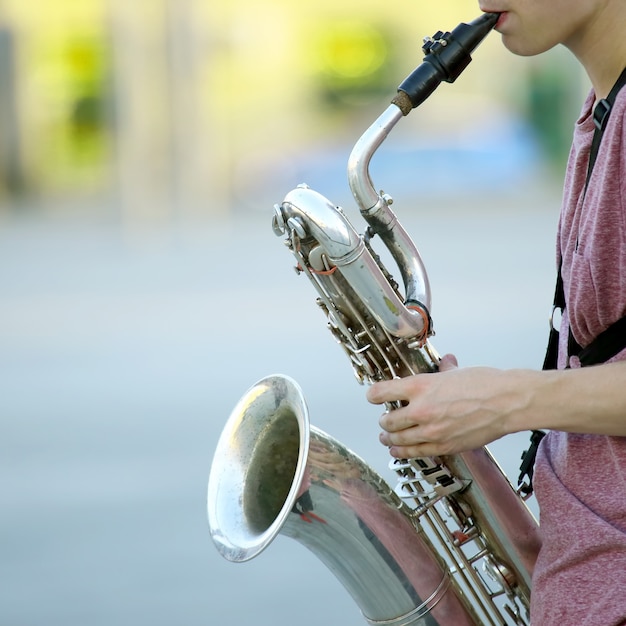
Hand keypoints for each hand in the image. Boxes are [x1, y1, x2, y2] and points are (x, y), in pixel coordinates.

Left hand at [366, 354, 518, 457]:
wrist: (507, 403)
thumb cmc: (486, 384)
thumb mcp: (457, 372)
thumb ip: (444, 369)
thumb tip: (445, 361)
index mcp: (420, 386)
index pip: (382, 392)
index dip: (373, 395)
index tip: (372, 397)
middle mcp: (420, 409)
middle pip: (387, 420)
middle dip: (383, 421)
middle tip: (385, 420)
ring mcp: (431, 430)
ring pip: (397, 440)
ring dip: (389, 439)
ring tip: (386, 438)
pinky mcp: (443, 446)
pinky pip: (415, 452)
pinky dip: (403, 452)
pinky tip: (399, 451)